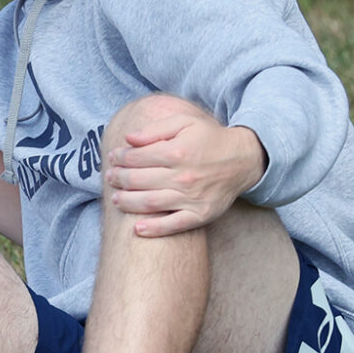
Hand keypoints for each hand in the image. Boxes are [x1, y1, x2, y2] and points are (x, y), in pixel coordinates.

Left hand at [104, 97, 266, 236]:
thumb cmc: (209, 138)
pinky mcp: (201, 214)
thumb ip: (155, 128)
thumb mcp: (184, 122)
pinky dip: (154, 229)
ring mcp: (192, 198)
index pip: (136, 158)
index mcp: (177, 152)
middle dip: (118, 178)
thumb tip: (128, 138)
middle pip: (138, 180)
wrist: (243, 159)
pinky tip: (137, 229)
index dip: (119, 158)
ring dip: (127, 202)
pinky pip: (174, 225)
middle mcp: (183, 177)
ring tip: (115, 199)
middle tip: (110, 177)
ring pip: (150, 203)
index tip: (112, 158)